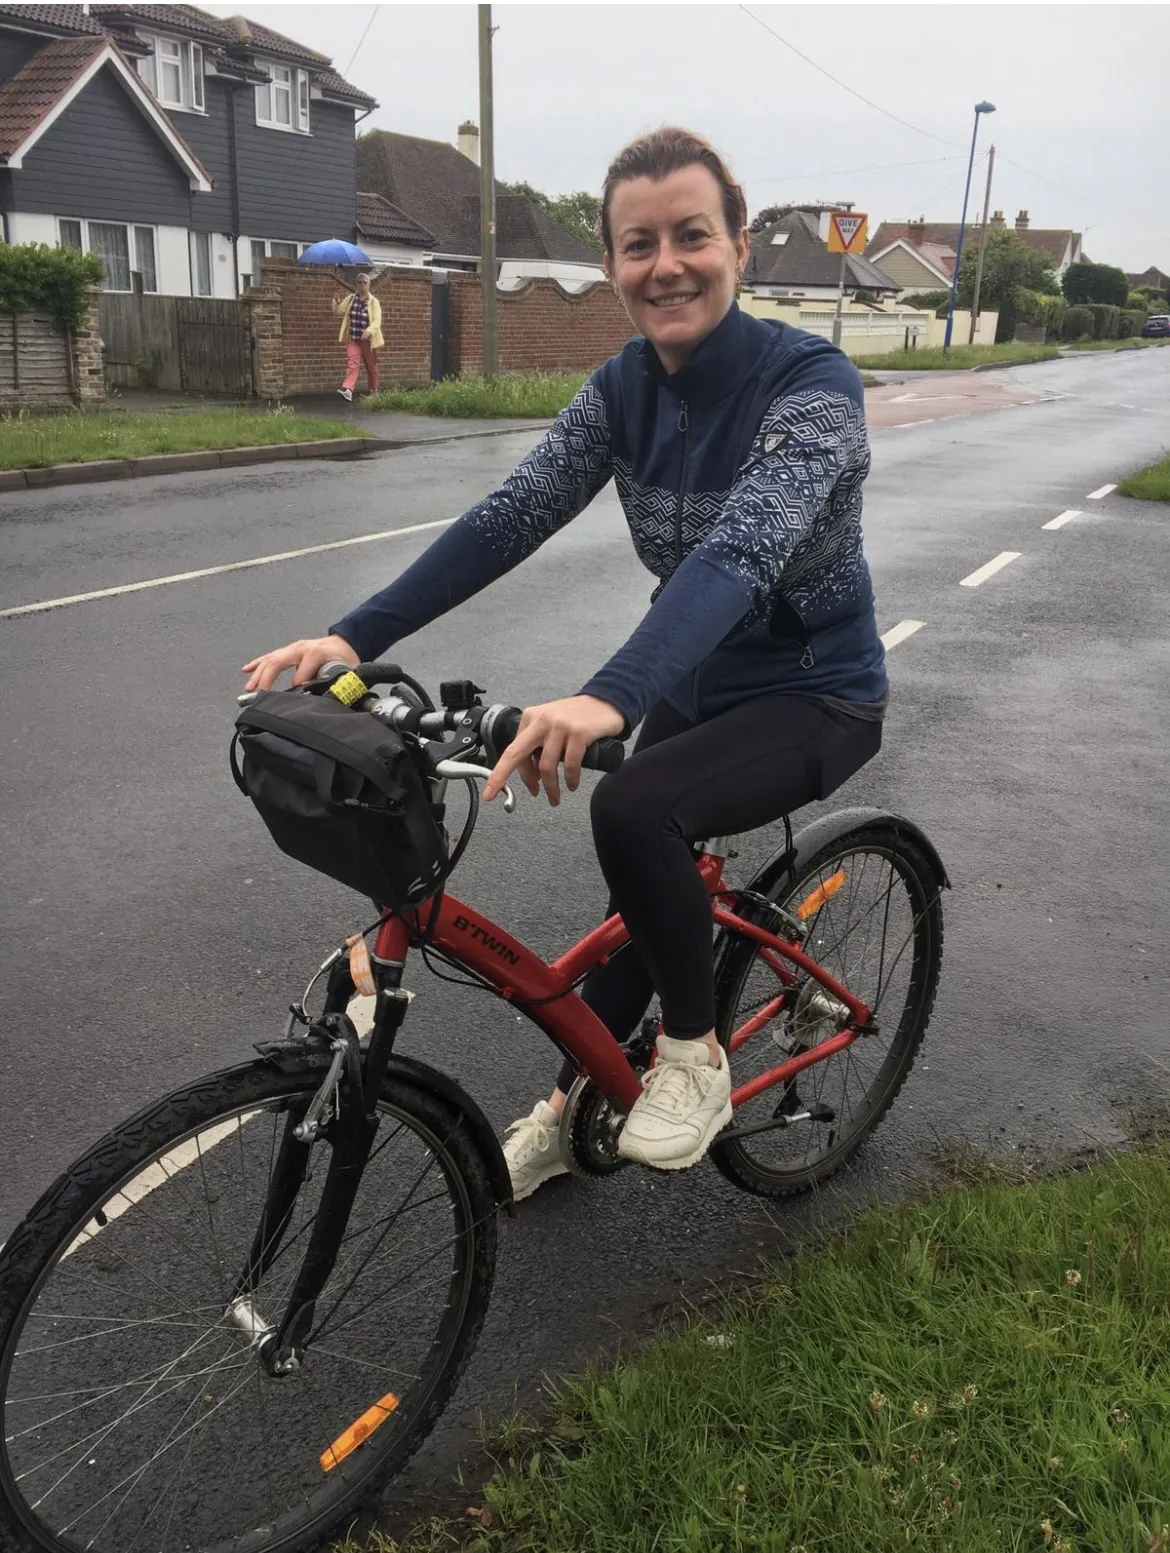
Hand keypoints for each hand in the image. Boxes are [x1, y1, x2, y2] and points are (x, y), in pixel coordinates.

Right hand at [242, 634, 357, 691]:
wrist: (345, 643)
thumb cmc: (344, 657)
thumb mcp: (345, 671)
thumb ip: (334, 683)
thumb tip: (323, 697)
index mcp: (315, 653)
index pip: (301, 672)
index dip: (297, 685)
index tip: (293, 698)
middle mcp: (301, 648)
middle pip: (278, 661)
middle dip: (266, 678)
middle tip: (259, 693)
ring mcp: (293, 648)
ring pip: (270, 659)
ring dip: (258, 673)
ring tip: (249, 687)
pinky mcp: (288, 651)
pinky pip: (269, 656)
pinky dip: (257, 663)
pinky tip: (246, 670)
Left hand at [483, 695, 624, 806]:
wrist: (607, 701)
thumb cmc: (578, 717)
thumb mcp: (551, 724)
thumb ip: (538, 743)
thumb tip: (528, 773)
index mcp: (531, 717)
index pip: (511, 750)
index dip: (501, 773)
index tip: (492, 791)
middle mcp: (542, 720)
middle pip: (517, 755)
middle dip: (506, 778)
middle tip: (502, 799)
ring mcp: (560, 726)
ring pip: (546, 766)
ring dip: (551, 788)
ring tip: (555, 798)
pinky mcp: (579, 733)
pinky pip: (570, 765)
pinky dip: (570, 779)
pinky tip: (572, 784)